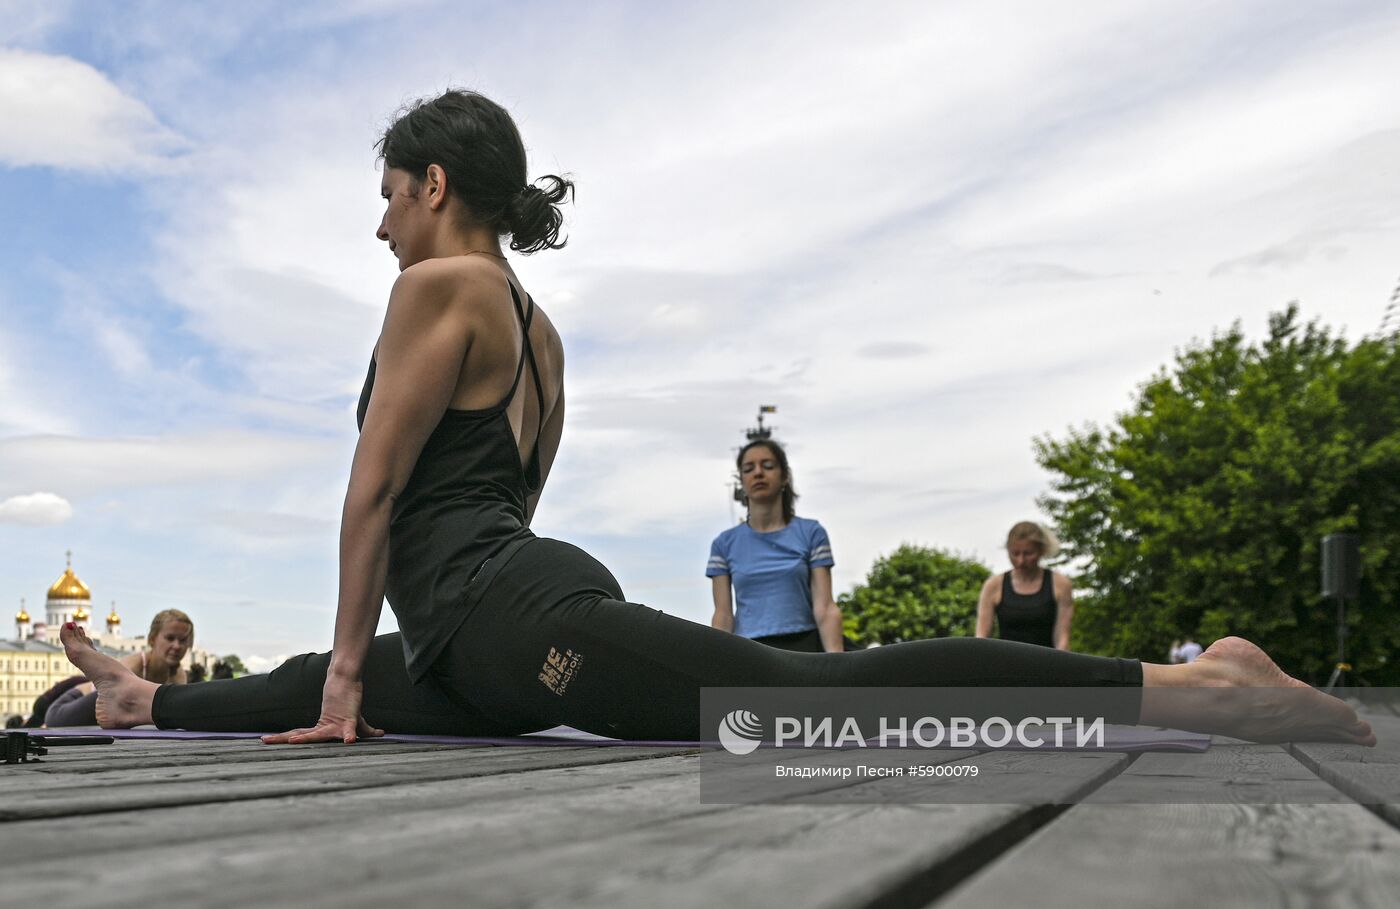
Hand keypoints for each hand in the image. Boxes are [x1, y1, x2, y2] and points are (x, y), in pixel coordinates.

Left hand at [261, 673, 384, 744]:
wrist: (348, 678)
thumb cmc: (351, 700)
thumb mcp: (356, 721)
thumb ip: (365, 730)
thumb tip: (381, 734)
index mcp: (321, 728)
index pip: (299, 735)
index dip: (283, 739)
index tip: (264, 741)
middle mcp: (324, 727)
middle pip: (299, 735)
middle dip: (281, 739)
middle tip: (263, 740)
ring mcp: (335, 723)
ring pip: (316, 733)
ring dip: (304, 738)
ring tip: (292, 742)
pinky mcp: (349, 718)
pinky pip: (350, 730)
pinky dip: (349, 735)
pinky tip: (348, 742)